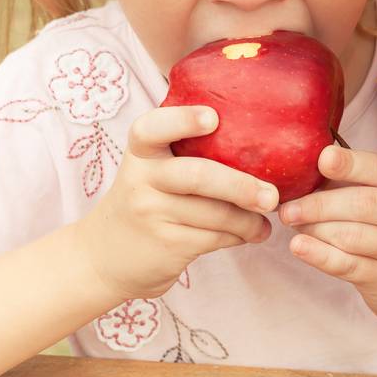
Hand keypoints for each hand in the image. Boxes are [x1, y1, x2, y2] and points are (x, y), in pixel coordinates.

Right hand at [75, 105, 276, 300]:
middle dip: (241, 186)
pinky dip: (239, 236)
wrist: (103, 259)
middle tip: (272, 196)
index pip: (151, 128)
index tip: (213, 117)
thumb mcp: (151, 168)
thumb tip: (260, 141)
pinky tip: (251, 233)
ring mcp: (151, 215)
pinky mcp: (164, 246)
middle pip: (198, 176)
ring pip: (215, 214)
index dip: (182, 120)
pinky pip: (214, 238)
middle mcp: (141, 180)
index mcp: (141, 152)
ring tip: (266, 219)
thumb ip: (186, 150)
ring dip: (249, 220)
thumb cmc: (148, 199)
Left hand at [279, 146, 376, 327]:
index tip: (322, 159)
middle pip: (364, 204)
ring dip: (316, 228)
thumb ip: (361, 184)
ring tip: (293, 224)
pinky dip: (319, 255)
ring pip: (353, 236)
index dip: (352, 164)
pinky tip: (299, 246)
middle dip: (320, 203)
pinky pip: (349, 266)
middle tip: (288, 206)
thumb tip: (309, 167)